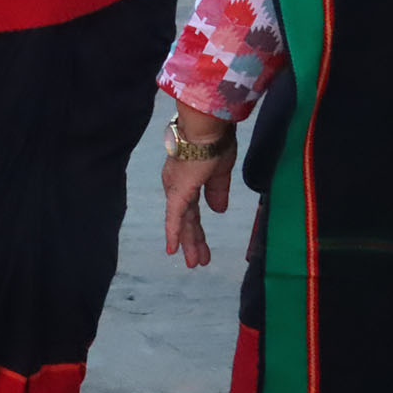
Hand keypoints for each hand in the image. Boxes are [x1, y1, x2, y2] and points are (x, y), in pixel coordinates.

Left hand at [161, 111, 236, 267]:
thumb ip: (217, 192)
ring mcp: (176, 189)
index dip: (197, 229)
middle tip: (196, 262)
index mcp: (187, 180)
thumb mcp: (220, 171)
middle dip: (193, 241)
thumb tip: (218, 211)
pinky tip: (172, 248)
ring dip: (189, 242)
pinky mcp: (178, 191)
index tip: (201, 246)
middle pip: (187, 220)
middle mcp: (177, 186)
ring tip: (192, 263)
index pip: (193, 210)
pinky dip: (173, 232)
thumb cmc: (214, 143)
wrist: (207, 129)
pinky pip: (175, 216)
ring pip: (183, 222)